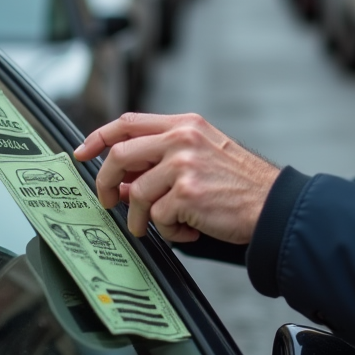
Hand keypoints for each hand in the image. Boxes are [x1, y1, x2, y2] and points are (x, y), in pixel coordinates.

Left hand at [74, 112, 279, 243]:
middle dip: (105, 183)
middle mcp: (182, 138)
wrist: (273, 205)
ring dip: (141, 219)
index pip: (129, 122)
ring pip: (136, 193)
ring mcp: (184, 165)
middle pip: (121, 154)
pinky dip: (170, 232)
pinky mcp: (187, 194)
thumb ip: (164, 158)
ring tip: (164, 227)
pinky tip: (190, 230)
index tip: (82, 153)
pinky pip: (158, 218)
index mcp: (185, 124)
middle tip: (109, 201)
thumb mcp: (204, 154)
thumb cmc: (241, 184)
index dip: (98, 137)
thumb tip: (124, 180)